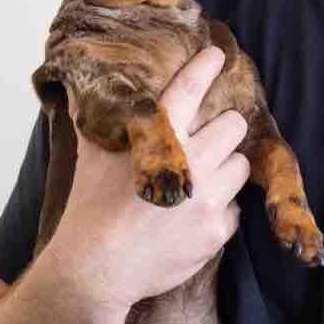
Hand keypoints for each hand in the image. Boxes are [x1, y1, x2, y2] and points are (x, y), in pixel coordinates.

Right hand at [39, 46, 251, 310]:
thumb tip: (82, 89)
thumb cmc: (90, 208)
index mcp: (159, 138)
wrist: (96, 269)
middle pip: (234, 125)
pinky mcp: (216, 230)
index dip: (206, 66)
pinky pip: (235, 208)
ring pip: (241, 166)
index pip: (190, 89)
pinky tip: (195, 215)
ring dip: (226, 169)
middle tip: (209, 140)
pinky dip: (221, 210)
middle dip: (224, 129)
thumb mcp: (90, 155)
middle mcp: (190, 162)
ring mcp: (207, 198)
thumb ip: (97, 120)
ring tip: (202, 180)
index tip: (217, 55)